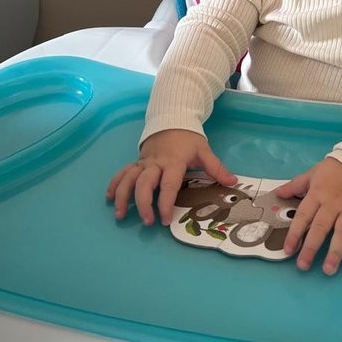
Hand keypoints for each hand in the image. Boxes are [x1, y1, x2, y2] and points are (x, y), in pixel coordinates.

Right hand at [107, 129, 235, 225]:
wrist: (171, 119)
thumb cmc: (188, 139)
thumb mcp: (204, 151)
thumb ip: (216, 168)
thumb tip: (232, 182)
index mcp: (173, 162)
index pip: (168, 184)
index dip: (166, 202)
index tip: (165, 219)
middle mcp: (155, 163)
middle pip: (144, 183)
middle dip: (143, 203)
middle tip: (147, 222)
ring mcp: (143, 162)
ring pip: (128, 178)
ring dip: (123, 196)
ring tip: (120, 215)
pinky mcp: (136, 161)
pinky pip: (123, 172)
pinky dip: (114, 184)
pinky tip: (109, 198)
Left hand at [276, 157, 341, 274]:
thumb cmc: (334, 170)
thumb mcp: (312, 174)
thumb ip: (295, 186)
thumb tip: (277, 193)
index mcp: (318, 194)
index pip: (303, 216)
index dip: (295, 234)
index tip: (288, 250)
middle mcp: (333, 204)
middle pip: (321, 228)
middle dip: (311, 248)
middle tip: (303, 266)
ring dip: (335, 252)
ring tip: (328, 270)